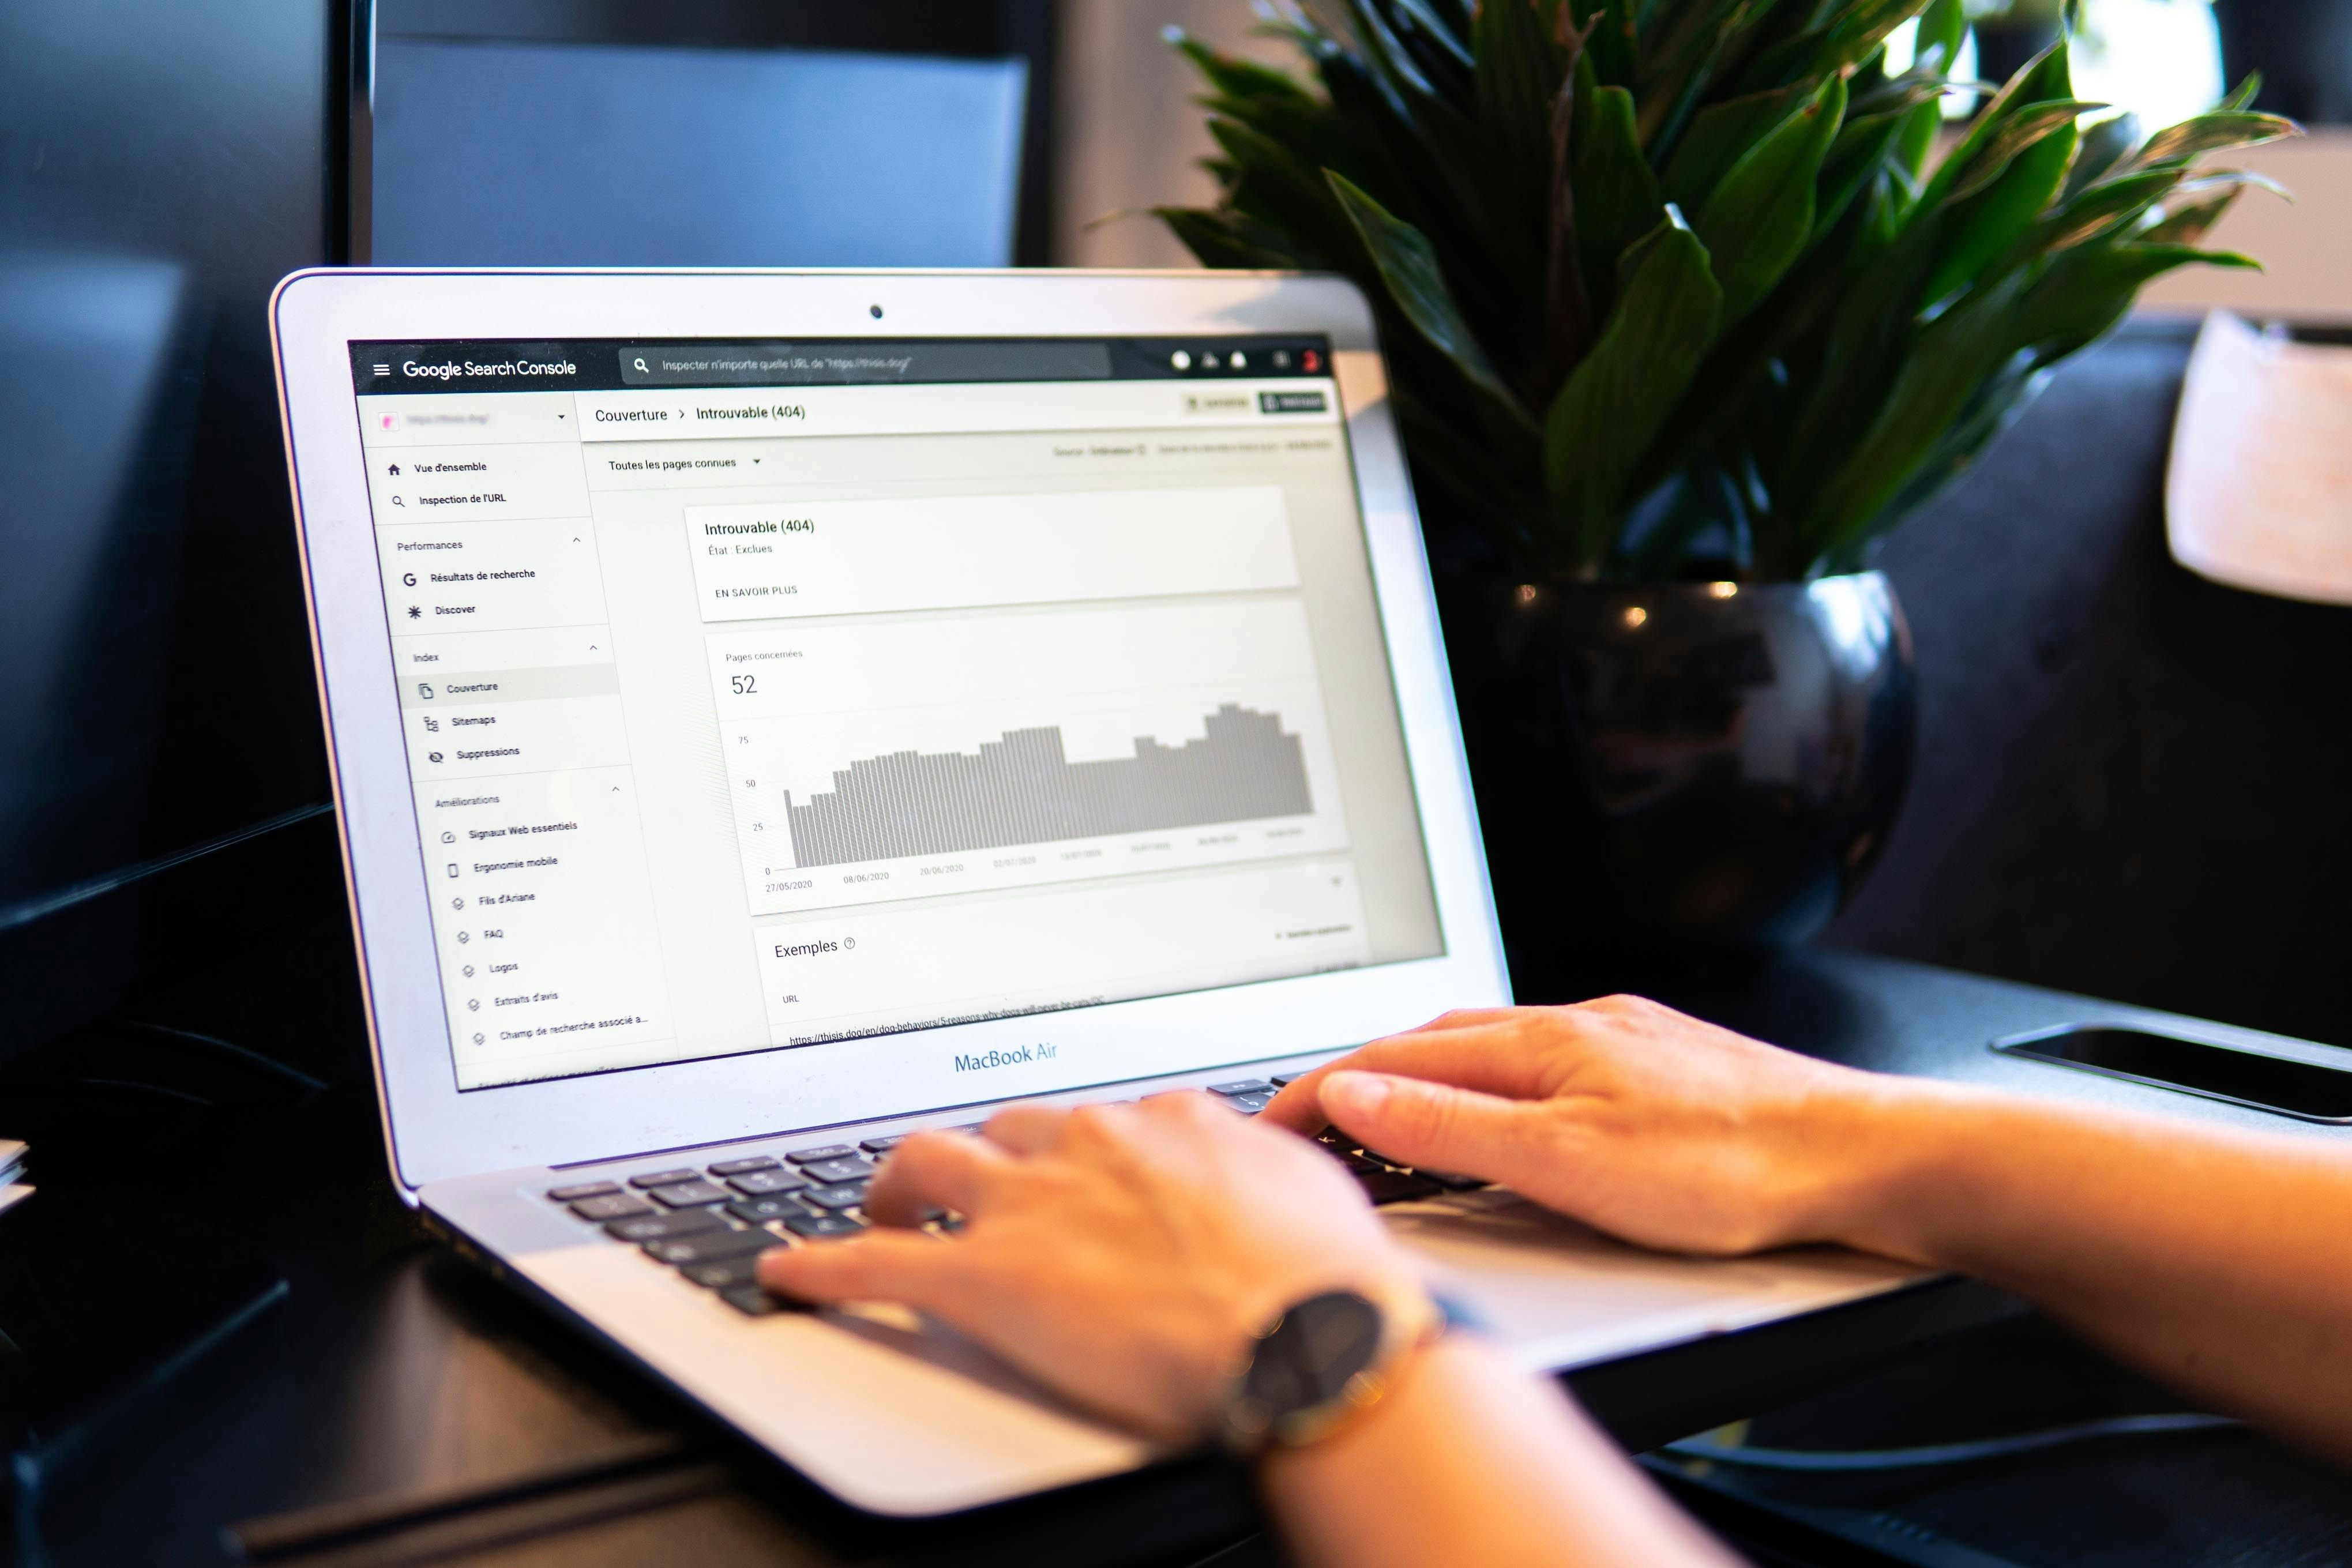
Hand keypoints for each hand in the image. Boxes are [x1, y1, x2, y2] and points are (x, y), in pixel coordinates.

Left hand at [757, 1092, 1423, 1441]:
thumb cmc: (1328, 1280)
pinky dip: (824, 1264)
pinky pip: (877, 1261)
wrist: (1308, 1331)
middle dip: (983, 1151)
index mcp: (1168, 1123)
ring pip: (930, 1159)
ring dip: (898, 1180)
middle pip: (1007, 1126)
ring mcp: (1032, 1205)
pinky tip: (792, 1271)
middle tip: (972, 1181)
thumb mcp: (1313, 1196)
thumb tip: (1279, 1187)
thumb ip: (1271, 1178)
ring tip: (883, 1201)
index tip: (1076, 1171)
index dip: (1081, 1150)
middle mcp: (1090, 1144)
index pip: (1103, 1119)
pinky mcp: (985, 1277)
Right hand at [1262, 997, 1915, 1257]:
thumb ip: (1452, 1130)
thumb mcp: (1567, 1163)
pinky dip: (1486, 1087)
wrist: (1857, 1158)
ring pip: (1487, 1048)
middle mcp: (1571, 1026)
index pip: (1392, 1059)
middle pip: (1431, 1042)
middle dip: (1359, 1076)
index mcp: (1538, 1045)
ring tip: (1385, 1119)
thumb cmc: (1731, 1167)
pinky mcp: (1653, 1065)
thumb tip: (1357, 1098)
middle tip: (1310, 1123)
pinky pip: (1538, 1062)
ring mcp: (1616, 1040)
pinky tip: (1502, 1114)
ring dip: (1421, 1079)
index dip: (1319, 1089)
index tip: (1269, 1121)